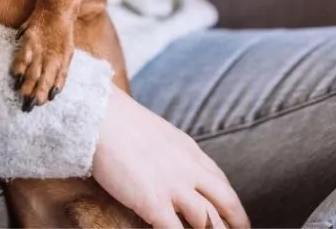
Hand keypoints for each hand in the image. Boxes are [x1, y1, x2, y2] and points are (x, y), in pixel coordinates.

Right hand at [93, 87, 249, 227]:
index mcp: (189, 151)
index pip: (220, 180)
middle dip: (235, 222)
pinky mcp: (154, 202)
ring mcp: (174, 186)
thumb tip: (167, 168)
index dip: (231, 203)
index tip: (234, 215)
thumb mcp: (158, 134)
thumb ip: (170, 153)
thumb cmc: (119, 123)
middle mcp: (189, 168)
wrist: (100, 117)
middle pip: (225, 202)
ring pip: (207, 221)